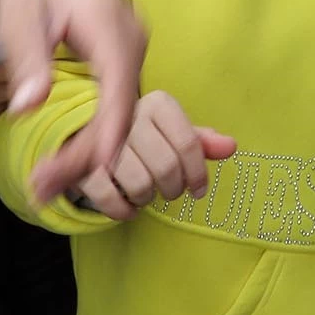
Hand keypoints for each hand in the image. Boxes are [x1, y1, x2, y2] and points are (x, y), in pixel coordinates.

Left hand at [0, 0, 146, 204]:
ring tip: (49, 180)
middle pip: (121, 111)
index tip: (82, 175)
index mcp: (111, 28)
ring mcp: (132, 50)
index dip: (104, 139)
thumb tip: (26, 108)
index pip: (118, 94)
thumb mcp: (20, 17)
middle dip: (88, 156)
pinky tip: (66, 155)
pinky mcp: (123, 59)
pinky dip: (94, 133)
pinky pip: (116, 103)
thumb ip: (27, 61)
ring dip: (90, 149)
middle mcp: (132, 42)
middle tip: (42, 189)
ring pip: (121, 111)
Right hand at [70, 89, 240, 221]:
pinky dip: (123, 210)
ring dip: (146, 198)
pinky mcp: (83, 163)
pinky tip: (129, 208)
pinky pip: (109, 197)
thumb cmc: (144, 134)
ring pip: (139, 184)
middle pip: (166, 166)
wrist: (89, 130)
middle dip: (172, 188)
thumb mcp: (173, 132)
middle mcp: (131, 116)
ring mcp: (103, 139)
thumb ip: (201, 141)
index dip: (198, 173)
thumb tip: (231, 147)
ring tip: (145, 192)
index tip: (198, 190)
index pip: (189, 144)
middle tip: (170, 191)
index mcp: (158, 104)